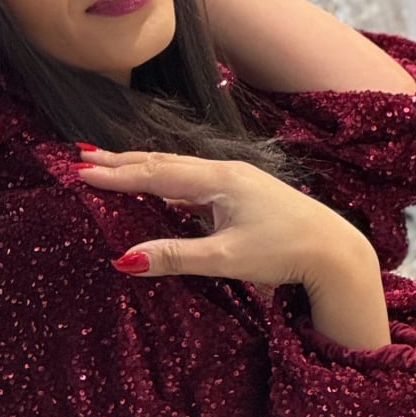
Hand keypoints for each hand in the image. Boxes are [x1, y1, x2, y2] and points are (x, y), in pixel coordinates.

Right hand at [72, 147, 372, 291]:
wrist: (335, 252)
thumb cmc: (285, 253)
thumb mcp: (226, 258)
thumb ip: (174, 256)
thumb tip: (123, 259)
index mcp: (219, 180)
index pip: (155, 173)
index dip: (116, 174)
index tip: (80, 171)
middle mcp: (227, 171)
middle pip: (164, 163)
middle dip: (123, 162)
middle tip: (84, 157)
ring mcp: (238, 181)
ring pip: (180, 170)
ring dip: (144, 169)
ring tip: (113, 167)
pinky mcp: (246, 194)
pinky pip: (196, 182)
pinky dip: (168, 182)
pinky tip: (161, 191)